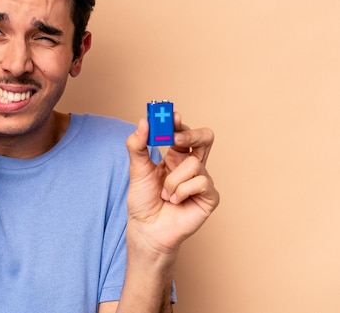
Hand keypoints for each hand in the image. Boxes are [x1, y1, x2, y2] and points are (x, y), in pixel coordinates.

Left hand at [125, 113, 219, 256]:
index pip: (182, 132)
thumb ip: (138, 145)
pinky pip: (200, 182)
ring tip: (165, 194)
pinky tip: (175, 201)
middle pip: (205, 137)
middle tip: (174, 138)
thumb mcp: (137, 169)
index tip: (170, 116)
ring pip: (193, 164)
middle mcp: (191, 165)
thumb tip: (143, 121)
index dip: (178, 122)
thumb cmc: (143, 201)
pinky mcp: (210, 196)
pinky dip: (182, 191)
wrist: (146, 229)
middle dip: (191, 134)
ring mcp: (202, 180)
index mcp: (175, 156)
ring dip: (173, 180)